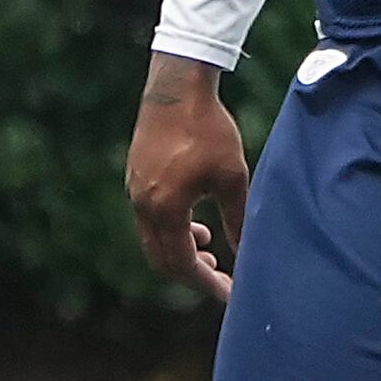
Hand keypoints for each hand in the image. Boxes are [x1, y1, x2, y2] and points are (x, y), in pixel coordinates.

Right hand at [125, 53, 247, 301]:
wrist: (177, 87)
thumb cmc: (208, 129)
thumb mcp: (232, 177)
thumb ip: (238, 218)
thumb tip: (246, 252)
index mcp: (165, 210)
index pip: (182, 263)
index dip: (205, 283)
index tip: (228, 292)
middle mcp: (143, 205)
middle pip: (162, 259)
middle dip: (191, 272)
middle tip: (219, 275)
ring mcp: (135, 191)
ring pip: (153, 239)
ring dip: (180, 249)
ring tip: (209, 243)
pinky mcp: (135, 177)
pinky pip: (150, 218)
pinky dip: (171, 228)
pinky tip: (194, 218)